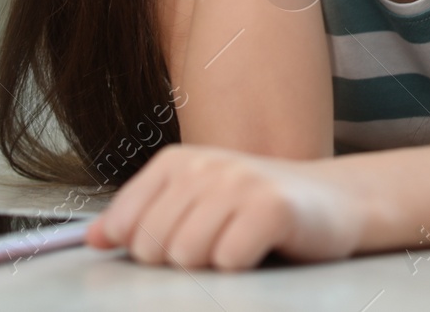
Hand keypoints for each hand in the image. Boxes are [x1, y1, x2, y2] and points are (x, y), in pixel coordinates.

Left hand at [85, 144, 366, 270]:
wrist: (336, 201)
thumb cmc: (260, 208)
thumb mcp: (196, 205)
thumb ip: (144, 219)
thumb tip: (93, 237)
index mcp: (179, 162)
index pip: (127, 224)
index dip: (149, 249)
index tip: (182, 241)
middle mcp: (206, 165)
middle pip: (154, 246)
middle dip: (183, 260)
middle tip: (220, 244)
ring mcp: (240, 183)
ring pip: (187, 256)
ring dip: (214, 264)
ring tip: (240, 244)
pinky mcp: (271, 208)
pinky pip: (228, 261)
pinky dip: (244, 266)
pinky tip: (263, 248)